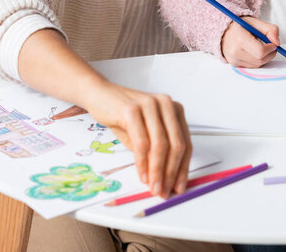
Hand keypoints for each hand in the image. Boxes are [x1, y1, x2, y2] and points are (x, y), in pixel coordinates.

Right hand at [83, 81, 191, 198]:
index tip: (179, 186)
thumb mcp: (144, 134)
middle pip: (176, 145)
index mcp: (174, 109)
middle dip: (171, 173)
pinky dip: (142, 162)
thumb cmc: (122, 116)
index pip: (186, 142)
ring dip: (158, 171)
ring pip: (160, 145)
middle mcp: (166, 104)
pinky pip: (141, 142)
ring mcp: (150, 105)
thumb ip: (156, 152)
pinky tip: (142, 175)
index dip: (183, 167)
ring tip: (154, 187)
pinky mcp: (132, 110)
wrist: (99, 95)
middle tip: (165, 191)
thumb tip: (165, 180)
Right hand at [221, 17, 279, 67]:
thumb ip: (271, 30)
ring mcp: (233, 60)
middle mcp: (235, 52)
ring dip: (264, 58)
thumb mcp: (256, 23)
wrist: (224, 31)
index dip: (270, 48)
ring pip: (257, 65)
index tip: (273, 43)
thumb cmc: (241, 27)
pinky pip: (252, 66)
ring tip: (260, 47)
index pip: (260, 51)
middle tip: (270, 46)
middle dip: (269, 54)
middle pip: (260, 60)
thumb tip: (277, 43)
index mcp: (240, 39)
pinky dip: (257, 60)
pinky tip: (253, 52)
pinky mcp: (234, 65)